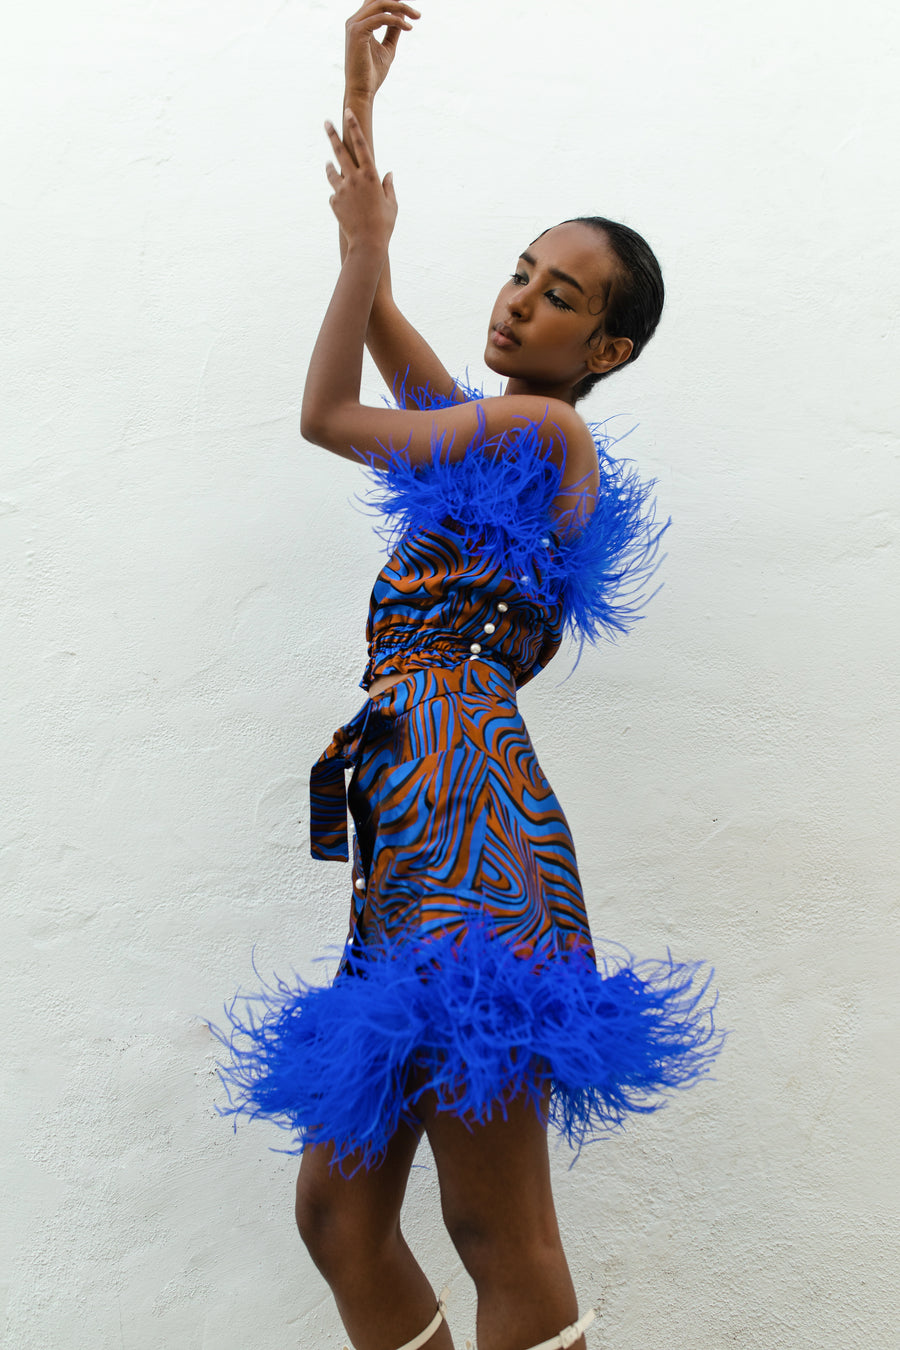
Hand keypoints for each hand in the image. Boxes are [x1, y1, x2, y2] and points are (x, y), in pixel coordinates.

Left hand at [325, 112, 396, 251]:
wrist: (367, 244)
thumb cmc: (384, 225)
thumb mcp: (391, 205)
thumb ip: (388, 187)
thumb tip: (388, 174)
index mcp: (371, 176)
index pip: (361, 145)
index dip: (354, 127)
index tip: (348, 112)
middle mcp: (354, 179)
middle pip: (339, 151)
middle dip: (332, 134)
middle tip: (326, 122)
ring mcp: (342, 190)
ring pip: (331, 172)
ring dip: (330, 167)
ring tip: (329, 164)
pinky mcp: (334, 202)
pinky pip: (335, 195)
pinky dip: (339, 197)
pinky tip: (346, 208)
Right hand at [344, 1, 419, 99]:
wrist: (362, 91)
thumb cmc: (372, 74)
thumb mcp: (387, 47)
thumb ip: (393, 30)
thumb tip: (403, 14)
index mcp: (359, 23)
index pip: (376, 3)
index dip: (393, 1)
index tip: (412, 10)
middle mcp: (354, 21)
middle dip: (399, 1)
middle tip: (417, 13)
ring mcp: (354, 25)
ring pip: (380, 4)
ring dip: (401, 7)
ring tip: (416, 16)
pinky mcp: (358, 32)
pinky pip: (381, 18)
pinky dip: (397, 20)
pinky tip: (408, 28)